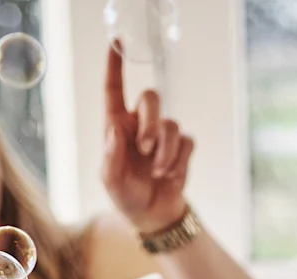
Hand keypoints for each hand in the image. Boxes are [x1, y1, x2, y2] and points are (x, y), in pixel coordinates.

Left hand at [102, 45, 194, 234]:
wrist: (153, 216)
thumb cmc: (126, 196)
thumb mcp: (110, 181)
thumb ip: (110, 157)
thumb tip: (114, 129)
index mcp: (117, 126)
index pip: (114, 90)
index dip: (115, 66)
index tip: (117, 43)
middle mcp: (140, 124)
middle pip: (151, 98)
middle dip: (151, 122)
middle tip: (146, 148)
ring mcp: (162, 135)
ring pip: (171, 124)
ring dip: (164, 152)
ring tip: (157, 172)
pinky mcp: (181, 147)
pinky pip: (185, 141)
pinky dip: (178, 160)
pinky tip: (169, 174)